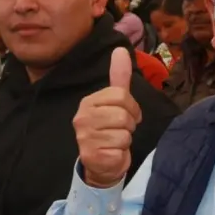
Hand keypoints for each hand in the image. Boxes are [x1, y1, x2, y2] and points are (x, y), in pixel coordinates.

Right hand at [73, 47, 140, 187]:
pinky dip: (121, 153)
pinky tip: (112, 153)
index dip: (132, 107)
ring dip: (125, 139)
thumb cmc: (110, 130)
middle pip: (123, 114)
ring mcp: (85, 137)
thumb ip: (119, 77)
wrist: (101, 164)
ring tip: (116, 142)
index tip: (127, 115)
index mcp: (88, 102)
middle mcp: (82, 118)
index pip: (121, 96)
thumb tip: (120, 49)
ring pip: (124, 132)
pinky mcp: (92, 155)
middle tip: (120, 131)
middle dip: (129, 124)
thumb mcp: (115, 102)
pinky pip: (121, 149)